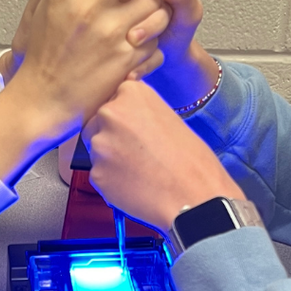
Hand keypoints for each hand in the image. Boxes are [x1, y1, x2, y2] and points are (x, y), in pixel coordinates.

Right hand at [0, 0, 169, 182]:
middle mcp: (87, 7)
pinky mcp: (127, 59)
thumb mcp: (37, 12)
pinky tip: (140, 42)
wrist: (43, 104)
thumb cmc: (38, 56)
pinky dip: (152, 38)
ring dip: (156, 2)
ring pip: (156, 0)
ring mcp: (110, 34)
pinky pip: (156, 37)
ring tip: (146, 8)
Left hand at [83, 79, 244, 232]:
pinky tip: (135, 186)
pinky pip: (99, 176)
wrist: (194, 196)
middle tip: (136, 154)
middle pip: (97, 124)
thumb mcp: (169, 118)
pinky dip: (112, 182)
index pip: (113, 102)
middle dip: (111, 138)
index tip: (135, 131)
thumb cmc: (191, 162)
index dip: (125, 120)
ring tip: (140, 172)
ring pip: (97, 151)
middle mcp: (110, 114)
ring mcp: (100, 145)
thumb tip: (129, 121)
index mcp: (131, 94)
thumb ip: (142, 115)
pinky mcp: (96, 174)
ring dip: (111, 160)